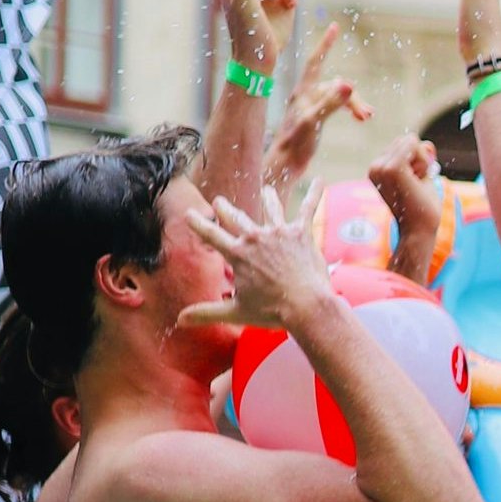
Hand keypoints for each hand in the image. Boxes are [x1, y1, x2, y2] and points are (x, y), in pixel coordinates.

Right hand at [180, 185, 336, 333]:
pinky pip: (308, 209)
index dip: (198, 223)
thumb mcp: (235, 312)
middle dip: (226, 208)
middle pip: (237, 218)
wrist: (306, 306)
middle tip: (219, 200)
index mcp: (238, 254)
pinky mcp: (302, 233)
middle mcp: (257, 238)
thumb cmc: (272, 311)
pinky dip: (314, 194)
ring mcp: (280, 233)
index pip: (211, 235)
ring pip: (271, 208)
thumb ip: (206, 312)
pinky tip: (319, 181)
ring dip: (268, 198)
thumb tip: (180, 320)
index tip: (189, 213)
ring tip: (266, 190)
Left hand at [263, 24, 374, 198]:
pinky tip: (358, 118)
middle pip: (336, 85)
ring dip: (354, 104)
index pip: (316, 61)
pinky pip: (336, 105)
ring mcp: (309, 106)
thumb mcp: (314, 122)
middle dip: (354, 96)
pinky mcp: (313, 117)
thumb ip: (332, 103)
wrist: (284, 164)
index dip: (326, 44)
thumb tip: (349, 83)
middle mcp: (306, 95)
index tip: (335, 27)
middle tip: (367, 116)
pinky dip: (349, 109)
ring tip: (366, 118)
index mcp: (304, 92)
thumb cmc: (295, 144)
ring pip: (338, 96)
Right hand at [369, 134, 440, 238]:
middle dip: (420, 159)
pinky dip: (423, 162)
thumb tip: (427, 144)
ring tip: (415, 185)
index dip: (418, 160)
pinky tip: (417, 181)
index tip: (414, 182)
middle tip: (416, 184)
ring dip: (422, 162)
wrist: (418, 230)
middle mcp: (375, 166)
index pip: (404, 143)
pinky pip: (413, 144)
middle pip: (407, 139)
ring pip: (411, 141)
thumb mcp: (421, 175)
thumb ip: (422, 157)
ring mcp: (381, 167)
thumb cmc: (422, 208)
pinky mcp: (392, 169)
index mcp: (378, 169)